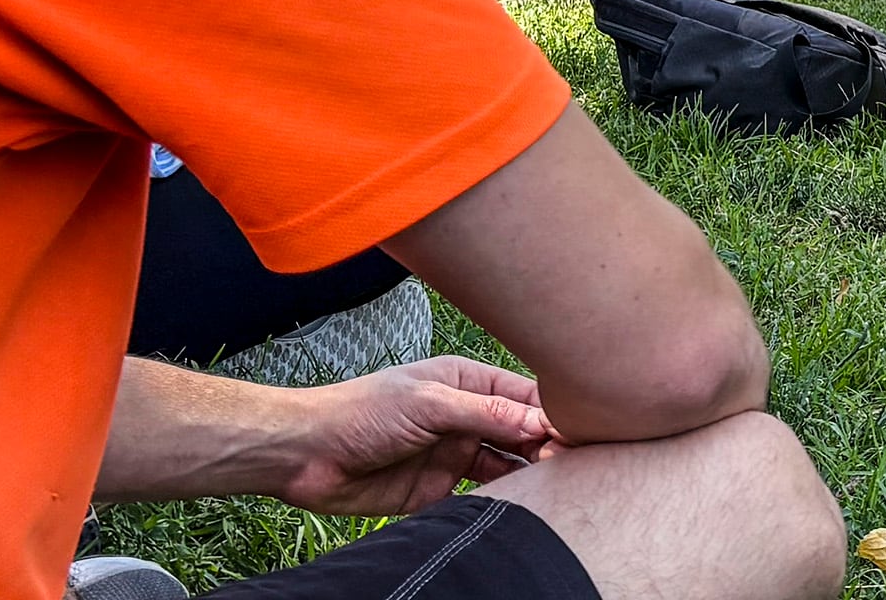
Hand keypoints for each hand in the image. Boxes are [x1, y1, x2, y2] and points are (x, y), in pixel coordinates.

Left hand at [270, 357, 562, 515]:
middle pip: (524, 430)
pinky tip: (523, 501)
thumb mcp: (428, 403)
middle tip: (574, 461)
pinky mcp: (439, 488)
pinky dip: (505, 497)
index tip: (579, 430)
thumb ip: (485, 414)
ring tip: (557, 483)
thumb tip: (541, 423)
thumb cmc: (360, 412)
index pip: (526, 396)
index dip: (554, 412)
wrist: (306, 454)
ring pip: (509, 463)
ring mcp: (454, 452)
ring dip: (532, 471)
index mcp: (468, 383)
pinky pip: (483, 493)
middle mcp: (467, 416)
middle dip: (550, 443)